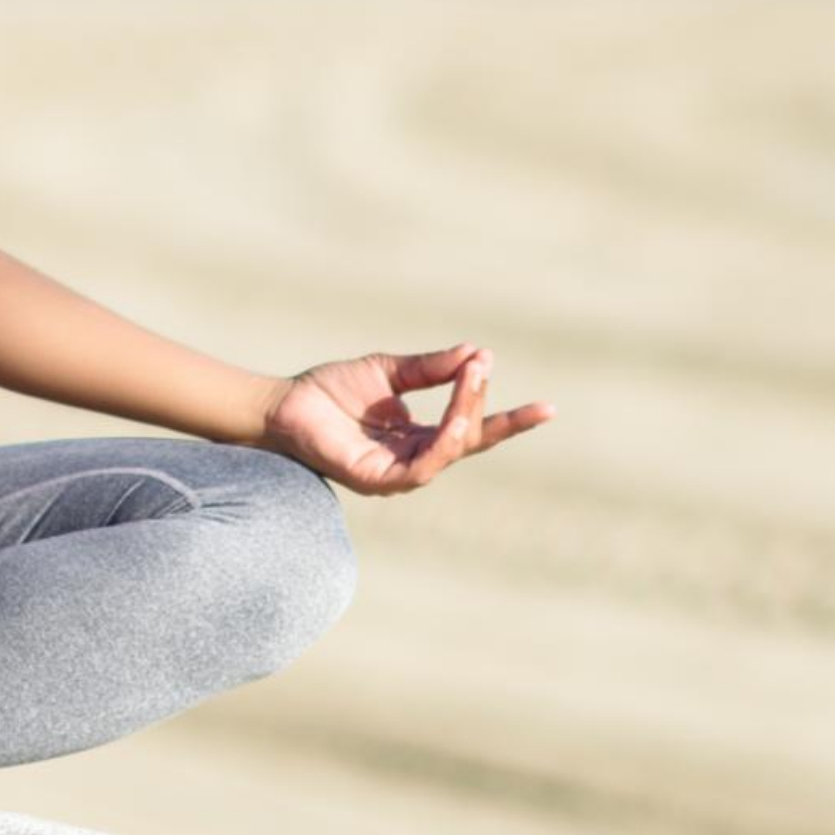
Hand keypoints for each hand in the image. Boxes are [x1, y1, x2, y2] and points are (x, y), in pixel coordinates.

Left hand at [258, 344, 555, 496]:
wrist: (284, 403)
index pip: (474, 430)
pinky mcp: (378, 481)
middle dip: (482, 404)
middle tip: (483, 366)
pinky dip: (441, 444)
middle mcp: (415, 459)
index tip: (549, 408)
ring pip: (449, 451)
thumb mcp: (388, 371)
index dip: (511, 421)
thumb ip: (430, 367)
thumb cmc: (331, 390)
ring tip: (472, 378)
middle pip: (468, 438)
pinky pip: (421, 468)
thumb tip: (477, 353)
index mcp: (420, 436)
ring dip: (464, 414)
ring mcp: (399, 474)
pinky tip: (452, 420)